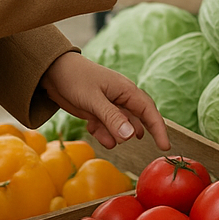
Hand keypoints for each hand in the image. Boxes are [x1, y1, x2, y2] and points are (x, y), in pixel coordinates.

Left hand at [40, 51, 170, 151]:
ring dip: (114, 134)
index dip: (159, 129)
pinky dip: (102, 132)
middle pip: (138, 119)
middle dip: (139, 132)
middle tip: (142, 148)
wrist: (53, 71)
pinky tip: (92, 129)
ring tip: (100, 130)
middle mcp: (121, 98)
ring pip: (121, 126)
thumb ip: (112, 118)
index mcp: (126, 90)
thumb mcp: (93, 100)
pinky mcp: (98, 111)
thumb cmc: (76, 79)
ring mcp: (110, 105)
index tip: (165, 146)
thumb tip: (132, 136)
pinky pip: (107, 127)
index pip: (149, 111)